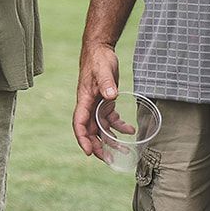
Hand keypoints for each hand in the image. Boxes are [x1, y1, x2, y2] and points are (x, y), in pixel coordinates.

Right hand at [73, 40, 123, 161]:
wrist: (100, 50)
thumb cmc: (99, 59)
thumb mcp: (103, 69)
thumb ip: (106, 83)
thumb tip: (111, 96)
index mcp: (84, 100)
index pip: (79, 123)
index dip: (83, 139)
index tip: (88, 152)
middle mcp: (89, 105)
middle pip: (89, 131)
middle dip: (97, 146)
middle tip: (108, 160)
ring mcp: (96, 105)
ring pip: (101, 128)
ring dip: (110, 140)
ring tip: (123, 151)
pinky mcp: (105, 102)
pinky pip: (110, 120)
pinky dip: (119, 127)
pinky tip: (130, 131)